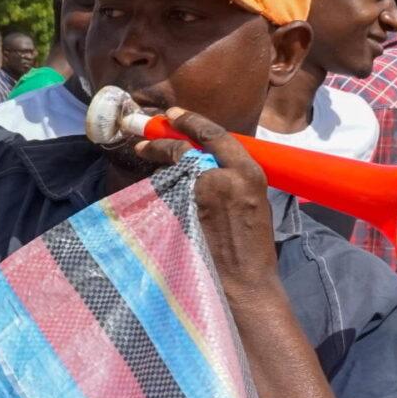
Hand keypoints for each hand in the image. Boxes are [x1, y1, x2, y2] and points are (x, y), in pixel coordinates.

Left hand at [137, 106, 279, 297]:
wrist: (244, 283)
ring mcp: (200, 196)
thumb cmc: (252, 246)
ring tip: (143, 157)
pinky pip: (164, 193)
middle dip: (161, 139)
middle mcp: (224, 178)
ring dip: (157, 164)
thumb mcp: (253, 201)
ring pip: (171, 170)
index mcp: (248, 172)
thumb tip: (205, 162)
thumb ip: (231, 178)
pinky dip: (159, 189)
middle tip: (144, 136)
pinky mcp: (182, 214)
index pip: (215, 135)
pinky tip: (153, 191)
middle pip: (184, 148)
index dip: (191, 121)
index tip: (174, 114)